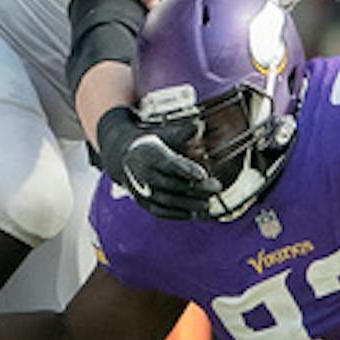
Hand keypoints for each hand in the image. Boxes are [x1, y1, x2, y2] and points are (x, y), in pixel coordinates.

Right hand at [97, 106, 219, 219]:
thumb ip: (182, 132)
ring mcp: (141, 189)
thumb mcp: (164, 134)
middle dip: (196, 188)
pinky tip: (192, 214)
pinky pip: (159, 211)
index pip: (170, 164)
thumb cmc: (152, 144)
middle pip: (172, 184)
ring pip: (167, 200)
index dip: (187, 170)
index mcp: (150, 154)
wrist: (122, 158)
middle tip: (217, 187)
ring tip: (208, 204)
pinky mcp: (141, 202)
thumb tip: (198, 125)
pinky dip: (176, 214)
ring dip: (189, 204)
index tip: (203, 175)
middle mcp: (143, 173)